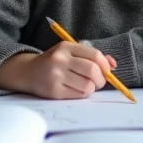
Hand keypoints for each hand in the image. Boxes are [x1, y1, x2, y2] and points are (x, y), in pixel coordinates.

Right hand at [0, 42, 117, 99]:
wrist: (28, 72)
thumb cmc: (54, 62)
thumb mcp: (70, 53)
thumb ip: (91, 56)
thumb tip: (113, 64)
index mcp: (66, 46)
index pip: (94, 55)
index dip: (105, 65)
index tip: (107, 71)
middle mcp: (60, 59)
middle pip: (93, 70)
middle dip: (101, 79)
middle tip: (98, 82)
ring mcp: (56, 75)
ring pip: (88, 85)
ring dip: (92, 88)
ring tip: (86, 86)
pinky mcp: (54, 90)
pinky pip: (79, 95)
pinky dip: (83, 94)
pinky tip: (76, 90)